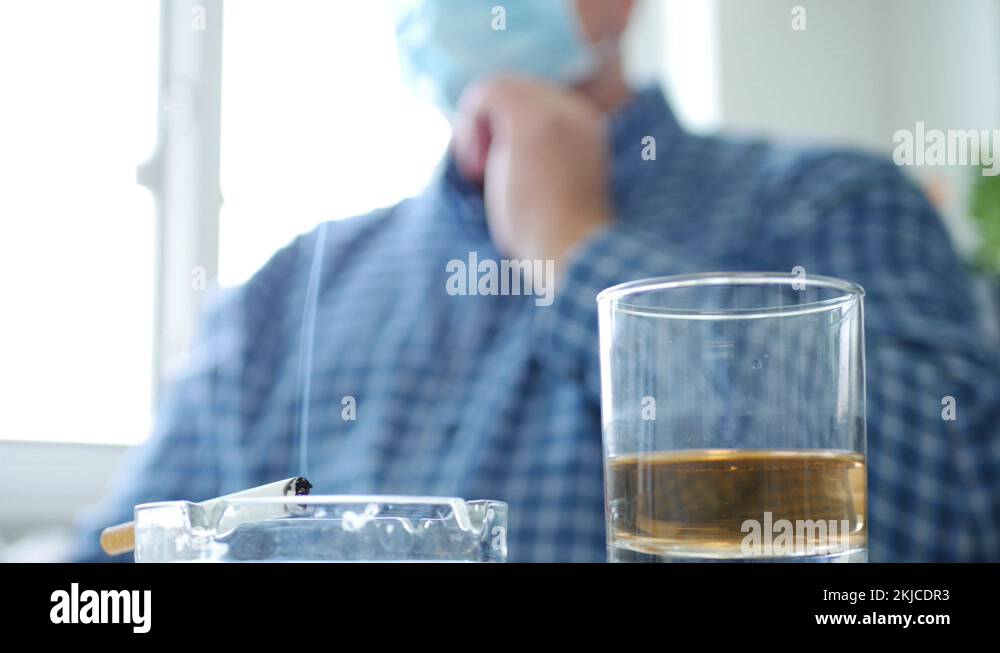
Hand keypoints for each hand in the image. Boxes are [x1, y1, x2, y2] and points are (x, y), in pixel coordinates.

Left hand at [452, 77, 610, 273]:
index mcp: (585, 128)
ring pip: (497, 88)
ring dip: (475, 129)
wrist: (575, 252)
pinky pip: (485, 92)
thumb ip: (530, 161)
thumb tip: (489, 155)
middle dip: (487, 129)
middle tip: (481, 174)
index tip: (498, 174)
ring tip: (477, 171)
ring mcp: (555, 110)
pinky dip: (468, 126)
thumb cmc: (557, 240)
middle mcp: (575, 111)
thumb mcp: (547, 191)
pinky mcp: (530, 118)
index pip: (533, 104)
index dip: (503, 132)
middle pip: (514, 92)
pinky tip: (475, 167)